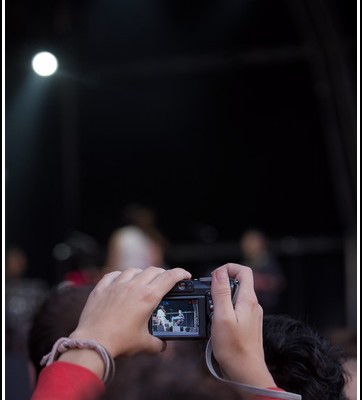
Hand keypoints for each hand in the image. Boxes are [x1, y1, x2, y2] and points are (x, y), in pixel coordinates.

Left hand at [68, 266, 190, 357]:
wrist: (93, 342)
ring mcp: (117, 285)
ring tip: (144, 281)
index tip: (185, 275)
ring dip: (142, 273)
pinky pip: (114, 274)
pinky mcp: (102, 288)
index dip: (181, 274)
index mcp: (148, 297)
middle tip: (166, 281)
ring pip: (134, 270)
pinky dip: (121, 275)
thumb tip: (161, 345)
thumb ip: (157, 344)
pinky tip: (121, 280)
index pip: (170, 277)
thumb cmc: (119, 342)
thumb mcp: (144, 344)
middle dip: (163, 274)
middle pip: (154, 271)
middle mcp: (134, 286)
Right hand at [210, 263, 275, 387]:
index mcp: (248, 299)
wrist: (246, 373)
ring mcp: (251, 315)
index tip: (214, 277)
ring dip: (222, 299)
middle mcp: (252, 305)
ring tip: (212, 312)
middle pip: (238, 282)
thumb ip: (221, 292)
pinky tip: (217, 323)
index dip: (228, 268)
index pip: (244, 271)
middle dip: (221, 284)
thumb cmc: (235, 349)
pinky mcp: (247, 324)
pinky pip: (236, 309)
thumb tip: (219, 272)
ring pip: (236, 296)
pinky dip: (225, 310)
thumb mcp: (222, 317)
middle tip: (209, 296)